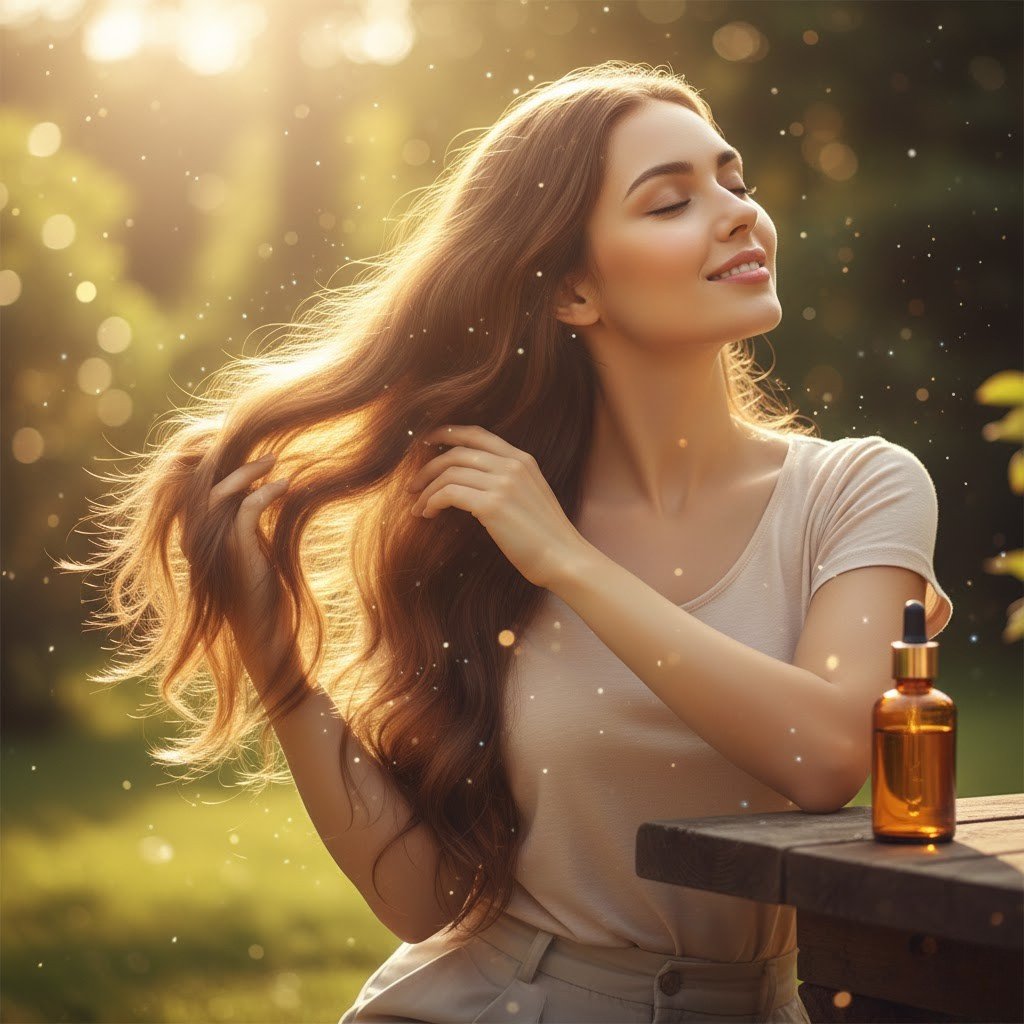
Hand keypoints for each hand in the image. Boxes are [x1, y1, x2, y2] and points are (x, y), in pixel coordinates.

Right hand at [179, 452, 291, 663]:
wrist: (267, 637)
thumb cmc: (262, 595)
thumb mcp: (250, 550)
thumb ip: (245, 522)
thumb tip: (261, 488)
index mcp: (194, 538)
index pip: (191, 487)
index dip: (211, 462)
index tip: (242, 445)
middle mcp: (196, 541)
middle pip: (199, 484)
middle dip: (227, 458)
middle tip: (262, 448)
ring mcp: (213, 547)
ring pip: (219, 493)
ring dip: (249, 471)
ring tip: (275, 459)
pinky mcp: (238, 554)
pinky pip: (247, 509)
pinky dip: (266, 492)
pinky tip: (285, 486)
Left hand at [407, 424, 583, 590]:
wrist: (564, 558)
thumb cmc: (546, 537)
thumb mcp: (532, 496)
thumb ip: (508, 482)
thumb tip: (473, 484)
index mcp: (522, 460)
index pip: (477, 434)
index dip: (447, 433)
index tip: (426, 443)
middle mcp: (511, 465)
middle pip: (456, 453)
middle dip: (427, 468)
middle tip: (412, 486)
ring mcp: (502, 483)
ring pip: (448, 474)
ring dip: (426, 491)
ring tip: (418, 508)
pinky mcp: (492, 505)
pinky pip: (448, 494)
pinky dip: (432, 502)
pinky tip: (427, 515)